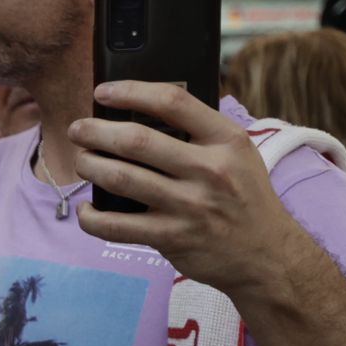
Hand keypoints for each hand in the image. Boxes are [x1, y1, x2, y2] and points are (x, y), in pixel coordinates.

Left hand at [69, 82, 301, 293]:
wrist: (267, 254)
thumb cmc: (243, 196)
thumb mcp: (238, 153)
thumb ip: (200, 131)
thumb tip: (143, 106)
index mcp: (226, 140)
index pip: (173, 102)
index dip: (130, 91)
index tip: (102, 92)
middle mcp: (210, 170)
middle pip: (137, 141)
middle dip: (96, 132)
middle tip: (78, 129)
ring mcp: (190, 206)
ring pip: (122, 179)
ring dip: (90, 167)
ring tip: (82, 161)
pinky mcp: (173, 238)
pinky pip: (117, 226)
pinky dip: (92, 218)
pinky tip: (87, 210)